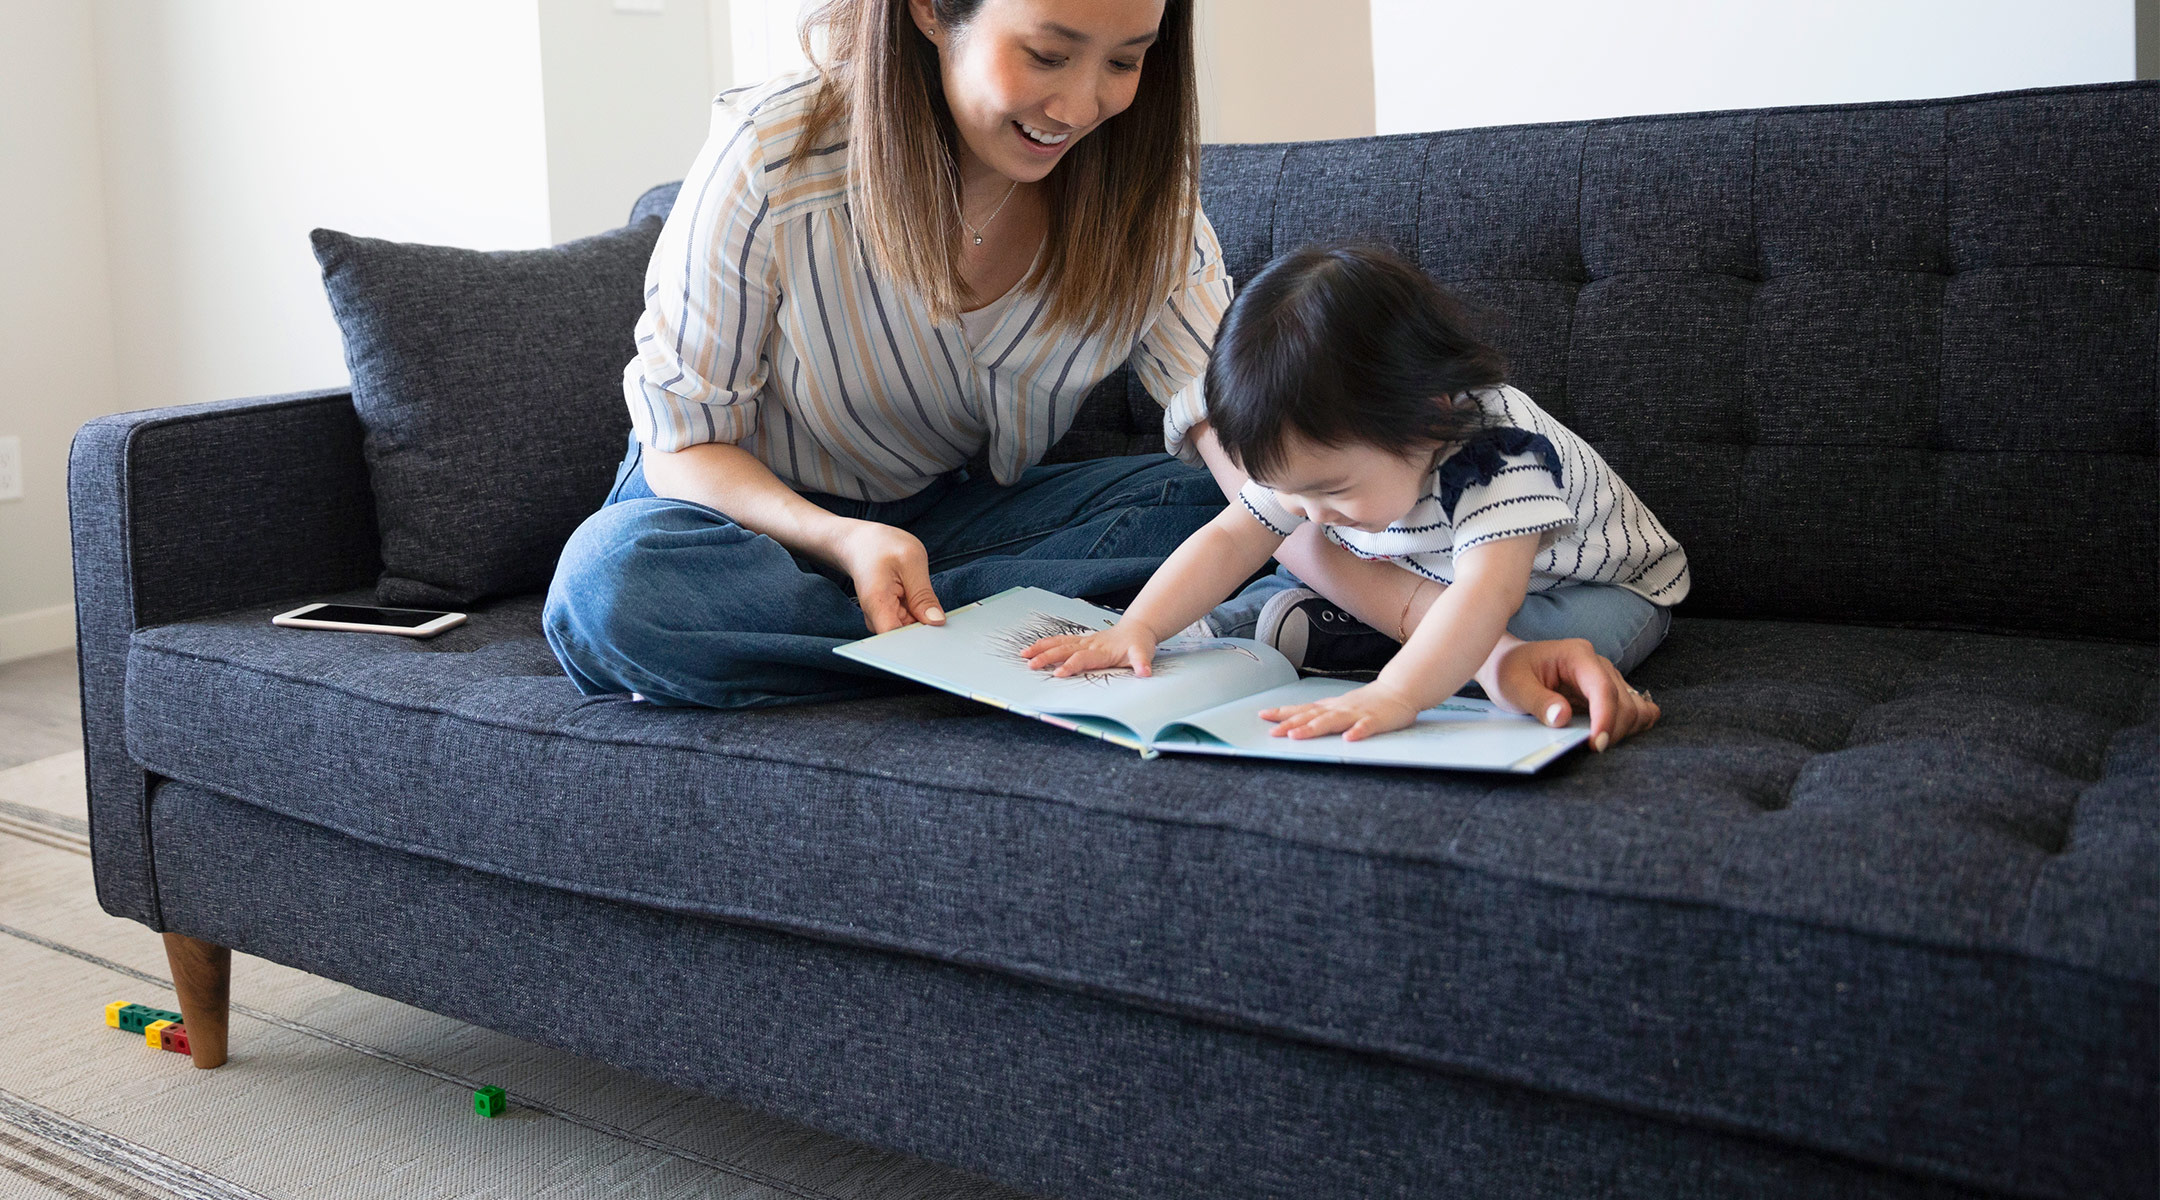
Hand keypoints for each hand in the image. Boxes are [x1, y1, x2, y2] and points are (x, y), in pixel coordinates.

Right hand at [830, 521, 943, 633]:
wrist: (860, 544)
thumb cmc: (881, 546)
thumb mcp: (911, 562)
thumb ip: (923, 594)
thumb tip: (937, 622)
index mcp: (877, 605)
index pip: (897, 641)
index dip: (919, 644)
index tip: (938, 638)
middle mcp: (876, 619)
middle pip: (906, 640)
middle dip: (927, 632)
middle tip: (940, 614)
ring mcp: (882, 620)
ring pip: (911, 632)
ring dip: (925, 623)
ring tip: (925, 599)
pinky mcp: (890, 618)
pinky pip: (911, 624)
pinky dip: (921, 617)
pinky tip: (921, 603)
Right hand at [1023, 621, 1160, 677]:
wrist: (1137, 628)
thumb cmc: (1138, 644)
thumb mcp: (1144, 654)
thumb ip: (1142, 663)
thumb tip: (1144, 672)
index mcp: (1102, 651)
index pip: (1083, 658)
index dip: (1070, 666)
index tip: (1058, 673)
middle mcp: (1090, 644)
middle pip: (1065, 649)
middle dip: (1047, 657)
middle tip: (1031, 665)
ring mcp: (1084, 641)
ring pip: (1059, 643)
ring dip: (1041, 648)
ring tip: (1024, 655)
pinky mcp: (1080, 640)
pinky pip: (1060, 641)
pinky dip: (1045, 644)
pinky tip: (1032, 649)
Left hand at [1259, 682, 1421, 741]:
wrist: (1400, 690)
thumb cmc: (1370, 701)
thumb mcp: (1342, 706)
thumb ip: (1323, 714)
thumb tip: (1299, 720)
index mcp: (1331, 707)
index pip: (1303, 709)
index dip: (1283, 712)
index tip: (1263, 715)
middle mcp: (1340, 709)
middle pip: (1311, 716)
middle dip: (1291, 724)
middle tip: (1273, 732)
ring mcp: (1357, 714)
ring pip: (1332, 721)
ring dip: (1313, 728)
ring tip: (1296, 736)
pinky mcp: (1375, 720)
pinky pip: (1365, 727)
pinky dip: (1357, 732)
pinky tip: (1349, 739)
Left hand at [1477, 636, 1659, 751]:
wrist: (1506, 664)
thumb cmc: (1509, 671)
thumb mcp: (1514, 687)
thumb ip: (1539, 702)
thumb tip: (1563, 718)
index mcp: (1577, 655)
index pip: (1603, 688)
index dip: (1605, 718)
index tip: (1596, 744)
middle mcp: (1598, 663)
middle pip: (1624, 701)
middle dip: (1613, 730)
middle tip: (1589, 749)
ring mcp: (1606, 678)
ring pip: (1634, 707)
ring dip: (1623, 730)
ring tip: (1594, 742)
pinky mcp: (1607, 692)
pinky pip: (1635, 708)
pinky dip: (1631, 725)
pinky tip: (1610, 734)